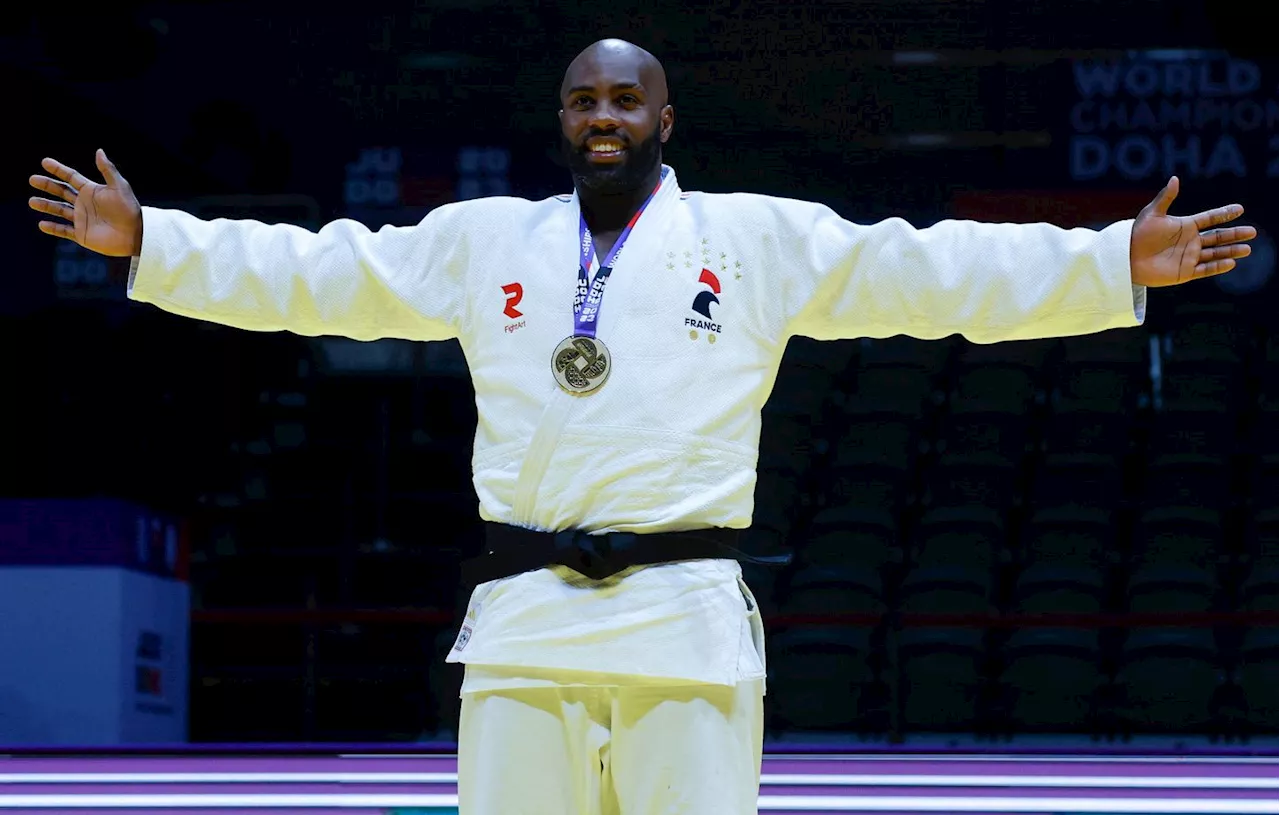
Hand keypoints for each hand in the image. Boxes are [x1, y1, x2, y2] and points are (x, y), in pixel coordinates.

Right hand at [29, 150, 142, 256]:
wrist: (135, 235)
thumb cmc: (129, 209)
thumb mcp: (119, 187)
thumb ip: (108, 170)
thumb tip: (99, 151)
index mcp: (92, 191)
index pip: (71, 177)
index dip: (58, 169)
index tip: (44, 162)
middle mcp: (85, 203)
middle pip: (62, 191)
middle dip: (47, 185)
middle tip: (32, 179)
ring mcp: (82, 219)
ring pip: (59, 210)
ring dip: (46, 205)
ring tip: (32, 201)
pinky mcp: (82, 234)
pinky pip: (64, 230)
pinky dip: (53, 228)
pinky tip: (41, 224)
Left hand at [1129, 176, 1254, 286]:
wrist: (1125, 258)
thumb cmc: (1136, 234)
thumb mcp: (1151, 214)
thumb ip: (1165, 198)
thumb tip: (1174, 178)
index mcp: (1185, 225)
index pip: (1210, 218)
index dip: (1224, 213)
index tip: (1240, 209)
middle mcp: (1190, 241)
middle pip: (1218, 236)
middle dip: (1234, 234)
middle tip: (1252, 232)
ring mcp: (1189, 256)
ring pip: (1215, 253)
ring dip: (1231, 251)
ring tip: (1247, 249)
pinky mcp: (1184, 272)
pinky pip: (1205, 269)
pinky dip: (1218, 266)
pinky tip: (1231, 263)